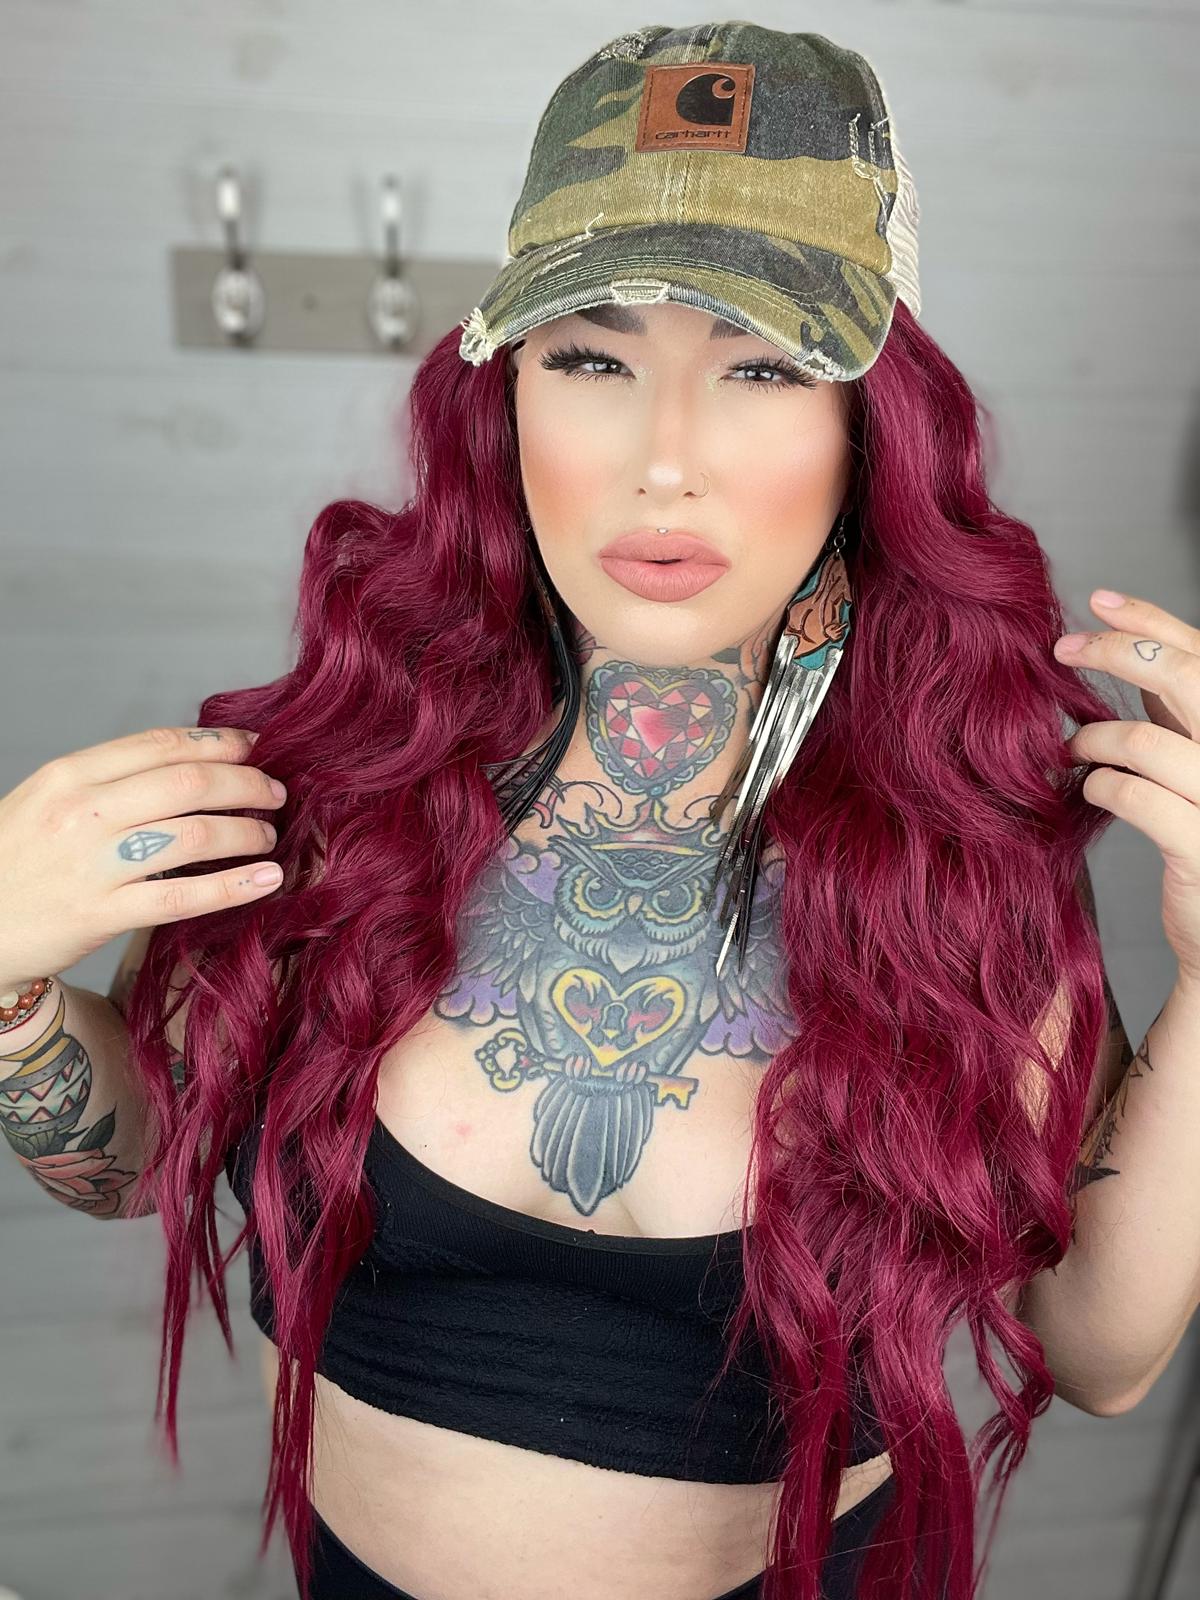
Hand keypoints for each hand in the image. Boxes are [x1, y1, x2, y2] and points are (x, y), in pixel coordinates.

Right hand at [0, 726, 287, 991]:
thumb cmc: (15, 861)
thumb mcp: (47, 801)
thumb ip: (108, 781)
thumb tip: (189, 764)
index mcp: (68, 775)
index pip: (160, 745)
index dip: (219, 744)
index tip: (254, 749)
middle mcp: (81, 813)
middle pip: (188, 783)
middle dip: (245, 784)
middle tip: (274, 793)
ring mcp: (92, 865)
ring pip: (194, 836)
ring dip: (246, 833)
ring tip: (268, 836)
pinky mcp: (102, 915)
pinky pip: (183, 896)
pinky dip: (234, 885)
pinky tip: (266, 880)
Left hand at [1056, 591, 1199, 985]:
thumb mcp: (1195, 760)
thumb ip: (1177, 712)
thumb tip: (1131, 648)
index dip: (1152, 620)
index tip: (1100, 600)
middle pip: (1188, 675)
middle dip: (1117, 650)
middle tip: (1063, 648)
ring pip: (1148, 739)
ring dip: (1094, 738)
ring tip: (1073, 748)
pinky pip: (1134, 796)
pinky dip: (1098, 785)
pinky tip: (1087, 789)